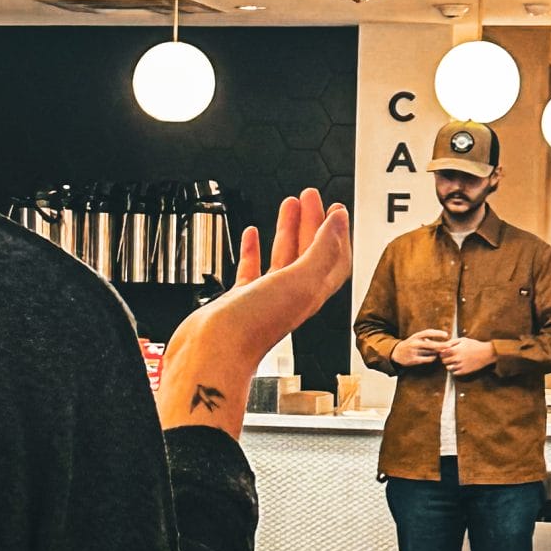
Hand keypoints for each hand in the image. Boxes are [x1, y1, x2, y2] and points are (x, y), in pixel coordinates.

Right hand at [156, 190, 351, 439]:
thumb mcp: (299, 281)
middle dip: (312, 222)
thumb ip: (321, 251)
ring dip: (287, 230)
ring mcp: (264, 298)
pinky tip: (251, 235)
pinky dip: (253, 249)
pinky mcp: (239, 301)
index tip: (336, 209)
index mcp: (311, 292)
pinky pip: (251, 270)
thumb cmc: (254, 327)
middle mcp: (291, 296)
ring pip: (282, 257)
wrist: (212, 354)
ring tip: (288, 204)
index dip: (337, 232)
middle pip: (309, 252)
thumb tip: (338, 223)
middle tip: (311, 196)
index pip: (334, 257)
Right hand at [393, 328, 452, 367]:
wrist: (397, 353)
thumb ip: (428, 339)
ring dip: (437, 352)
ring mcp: (414, 352)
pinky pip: (427, 359)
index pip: (428, 333)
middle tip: (450, 345)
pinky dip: (432, 358)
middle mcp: (415, 343)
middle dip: (442, 345)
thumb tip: (443, 341)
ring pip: (430, 352)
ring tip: (440, 352)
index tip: (446, 335)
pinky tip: (434, 357)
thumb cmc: (411, 344)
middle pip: (431, 344)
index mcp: (416, 336)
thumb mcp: (417, 338)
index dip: (437, 333)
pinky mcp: (414, 360)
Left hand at [439, 337, 495, 376]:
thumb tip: (444, 344)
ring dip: (449, 365)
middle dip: (444, 358)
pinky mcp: (464, 371)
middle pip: (444, 361)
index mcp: (456, 350)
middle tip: (448, 356)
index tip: (444, 352)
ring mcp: (461, 366)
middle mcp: (457, 359)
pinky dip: (454, 370)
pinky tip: (458, 365)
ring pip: (448, 368)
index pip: (442, 353)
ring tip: (453, 361)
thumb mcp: (463, 340)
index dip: (442, 352)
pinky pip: (454, 373)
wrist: (486, 353)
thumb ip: (452, 342)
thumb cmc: (474, 345)